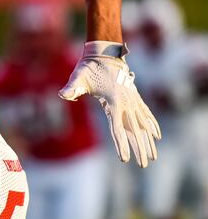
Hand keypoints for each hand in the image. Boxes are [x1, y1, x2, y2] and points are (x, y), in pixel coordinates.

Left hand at [59, 41, 161, 167]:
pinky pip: (145, 114)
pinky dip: (151, 125)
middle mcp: (126, 102)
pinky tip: (156, 135)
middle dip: (140, 148)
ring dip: (148, 140)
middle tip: (144, 165)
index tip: (125, 159)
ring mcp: (132, 99)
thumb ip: (71, 87)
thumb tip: (62, 95)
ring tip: (152, 156)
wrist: (104, 53)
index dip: (121, 144)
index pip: (118, 127)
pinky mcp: (134, 97)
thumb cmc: (89, 67)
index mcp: (114, 100)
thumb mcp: (78, 76)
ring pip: (142, 124)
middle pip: (135, 130)